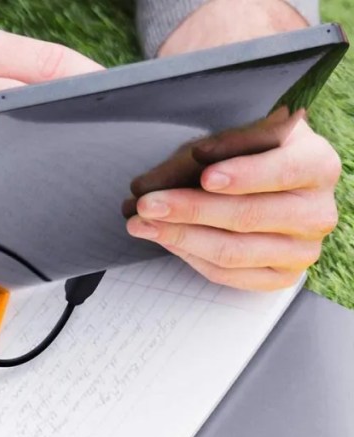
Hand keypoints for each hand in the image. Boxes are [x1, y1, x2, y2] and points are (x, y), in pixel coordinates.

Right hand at [0, 28, 102, 192]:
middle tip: (73, 150)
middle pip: (27, 115)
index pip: (51, 65)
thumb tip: (96, 86)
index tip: (110, 104)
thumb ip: (37, 65)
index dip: (87, 86)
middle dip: (54, 136)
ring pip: (0, 162)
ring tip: (24, 168)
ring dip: (22, 170)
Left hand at [126, 117, 340, 290]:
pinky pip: (228, 274)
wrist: (269, 183)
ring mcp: (302, 250)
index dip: (244, 175)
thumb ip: (196, 155)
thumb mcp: (231, 139)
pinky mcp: (281, 276)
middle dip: (190, 209)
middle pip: (248, 216)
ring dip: (179, 237)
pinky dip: (189, 255)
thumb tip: (148, 185)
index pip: (282, 172)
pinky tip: (163, 239)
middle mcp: (317, 212)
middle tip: (146, 204)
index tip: (205, 176)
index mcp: (317, 165)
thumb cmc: (248, 154)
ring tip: (140, 224)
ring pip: (232, 251)